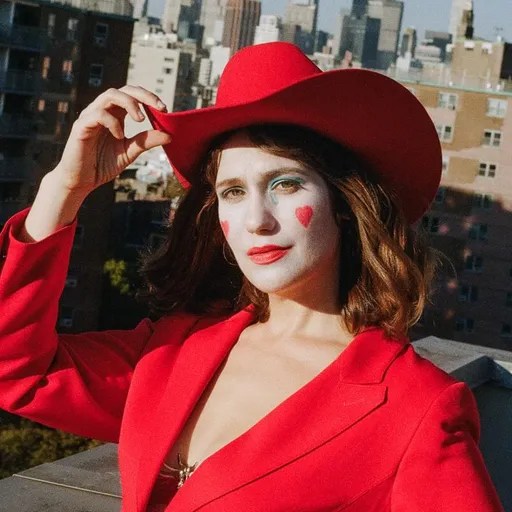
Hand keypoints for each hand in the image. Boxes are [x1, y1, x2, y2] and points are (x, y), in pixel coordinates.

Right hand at [51, 85, 171, 193]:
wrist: (81, 181)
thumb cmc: (102, 164)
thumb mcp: (130, 152)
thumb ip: (146, 142)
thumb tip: (169, 135)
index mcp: (115, 115)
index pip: (132, 95)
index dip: (149, 98)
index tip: (165, 109)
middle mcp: (102, 110)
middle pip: (123, 90)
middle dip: (144, 95)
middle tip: (160, 108)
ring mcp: (90, 116)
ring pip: (110, 95)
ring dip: (130, 104)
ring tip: (141, 120)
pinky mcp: (81, 126)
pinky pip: (98, 114)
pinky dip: (113, 122)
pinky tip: (119, 136)